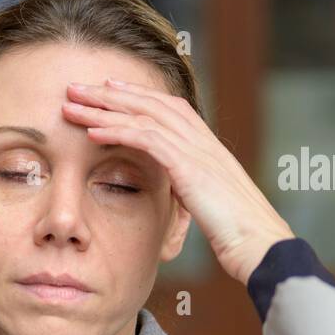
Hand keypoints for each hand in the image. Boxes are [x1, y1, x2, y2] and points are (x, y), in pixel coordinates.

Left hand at [61, 78, 294, 285]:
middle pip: (150, 104)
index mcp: (208, 147)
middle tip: (75, 86)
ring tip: (71, 104)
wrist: (263, 247)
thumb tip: (179, 190)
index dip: (135, 95)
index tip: (106, 88)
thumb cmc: (241, 236)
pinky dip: (118, 132)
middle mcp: (204, 142)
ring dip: (103, 109)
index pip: (167, 107)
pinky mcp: (190, 168)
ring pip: (144, 117)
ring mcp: (198, 152)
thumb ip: (193, 188)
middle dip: (109, 93)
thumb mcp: (211, 204)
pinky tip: (92, 133)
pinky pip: (148, 141)